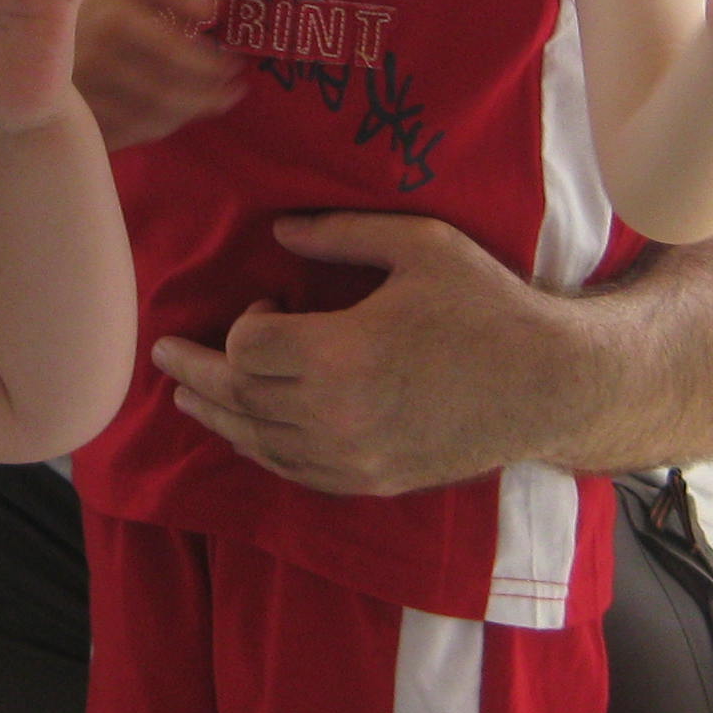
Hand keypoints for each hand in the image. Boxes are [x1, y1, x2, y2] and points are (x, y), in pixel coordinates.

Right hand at [71, 0, 240, 148]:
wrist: (8, 12)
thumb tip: (213, 11)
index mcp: (115, 22)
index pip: (176, 53)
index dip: (211, 66)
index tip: (236, 68)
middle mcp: (99, 61)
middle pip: (167, 92)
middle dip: (208, 97)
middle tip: (234, 94)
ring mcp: (83, 93)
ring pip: (147, 118)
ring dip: (186, 116)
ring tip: (209, 105)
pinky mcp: (72, 113)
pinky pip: (121, 133)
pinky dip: (153, 130)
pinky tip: (171, 118)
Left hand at [154, 212, 567, 494]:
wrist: (548, 386)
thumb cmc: (486, 305)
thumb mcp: (419, 246)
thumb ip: (341, 235)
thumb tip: (279, 231)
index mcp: (341, 352)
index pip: (248, 345)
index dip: (243, 321)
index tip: (264, 301)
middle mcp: (335, 414)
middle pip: (240, 395)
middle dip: (197, 373)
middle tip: (164, 356)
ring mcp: (352, 456)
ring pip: (258, 441)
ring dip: (217, 416)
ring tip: (188, 397)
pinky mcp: (370, 481)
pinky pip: (294, 472)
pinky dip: (260, 451)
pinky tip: (246, 435)